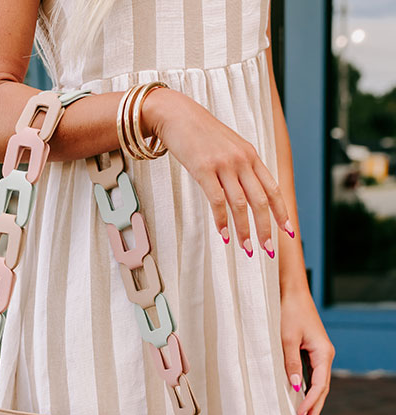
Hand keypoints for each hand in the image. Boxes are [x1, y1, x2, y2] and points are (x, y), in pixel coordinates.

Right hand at [143, 88, 294, 256]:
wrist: (177, 114)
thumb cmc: (201, 135)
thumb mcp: (229, 148)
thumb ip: (241, 168)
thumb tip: (248, 196)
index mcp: (251, 156)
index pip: (273, 188)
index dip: (282, 212)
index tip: (288, 232)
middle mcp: (242, 160)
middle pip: (260, 200)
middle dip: (266, 228)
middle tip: (268, 250)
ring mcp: (224, 164)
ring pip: (240, 204)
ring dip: (245, 230)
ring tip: (247, 249)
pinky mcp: (204, 169)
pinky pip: (217, 200)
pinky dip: (222, 220)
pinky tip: (224, 235)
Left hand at [280, 287, 335, 414]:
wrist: (290, 291)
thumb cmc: (288, 312)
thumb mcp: (286, 339)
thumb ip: (291, 364)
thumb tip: (296, 387)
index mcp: (323, 353)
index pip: (319, 385)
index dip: (310, 403)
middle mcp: (324, 355)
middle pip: (322, 389)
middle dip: (315, 410)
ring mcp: (318, 354)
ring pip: (318, 384)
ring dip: (313, 403)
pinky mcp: (310, 351)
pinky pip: (312, 376)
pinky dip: (308, 390)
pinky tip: (303, 401)